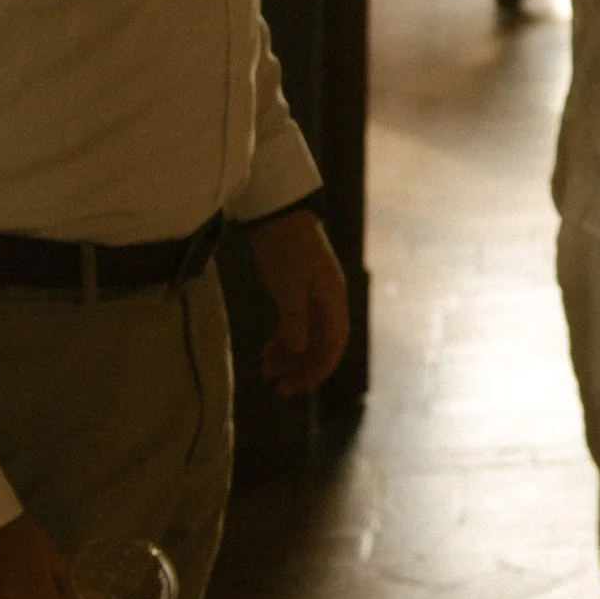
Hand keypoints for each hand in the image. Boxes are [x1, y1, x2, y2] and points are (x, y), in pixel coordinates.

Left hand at [247, 207, 350, 394]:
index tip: (294, 386)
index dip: (316, 370)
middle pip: (322, 344)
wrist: (277, 212)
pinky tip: (266, 350)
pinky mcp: (300, 289)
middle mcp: (329, 300)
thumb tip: (299, 349)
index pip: (333, 344)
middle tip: (278, 387)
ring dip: (290, 355)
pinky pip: (297, 323)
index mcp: (332, 299)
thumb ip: (294, 317)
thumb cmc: (284, 246)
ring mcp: (315, 294)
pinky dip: (284, 338)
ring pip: (308, 336)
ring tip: (266, 370)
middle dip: (302, 367)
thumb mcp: (287, 284)